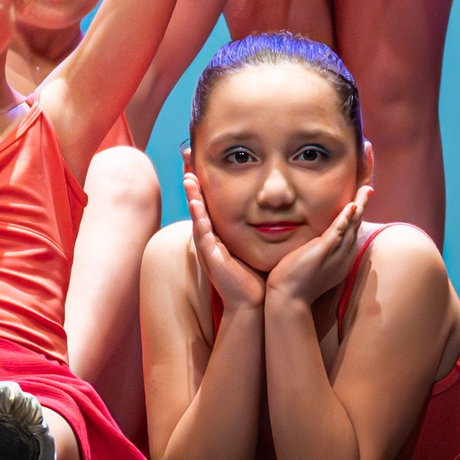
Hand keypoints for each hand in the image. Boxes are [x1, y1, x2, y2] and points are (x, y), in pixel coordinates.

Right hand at [182, 164, 265, 317]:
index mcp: (217, 234)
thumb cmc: (254, 276)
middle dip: (192, 181)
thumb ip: (256, 227)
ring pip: (197, 216)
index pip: (207, 202)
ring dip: (192, 196)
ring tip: (188, 177)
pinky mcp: (210, 257)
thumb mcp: (252, 245)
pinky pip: (202, 233)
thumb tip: (272, 207)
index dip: (202, 181)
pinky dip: (198, 217)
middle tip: (187, 157)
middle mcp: (209, 238)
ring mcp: (208, 247)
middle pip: (197, 204)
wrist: (252, 302)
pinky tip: (196, 203)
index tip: (199, 159)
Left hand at [262, 171, 372, 308]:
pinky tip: (352, 206)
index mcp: (340, 259)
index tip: (360, 199)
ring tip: (367, 189)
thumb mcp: (313, 263)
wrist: (288, 298)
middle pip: (356, 226)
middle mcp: (342, 256)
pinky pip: (338, 232)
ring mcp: (334, 254)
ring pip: (351, 226)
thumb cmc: (296, 282)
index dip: (357, 215)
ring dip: (359, 206)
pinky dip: (346, 218)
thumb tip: (313, 241)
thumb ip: (317, 251)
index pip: (351, 232)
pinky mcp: (323, 251)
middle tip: (369, 188)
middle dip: (362, 205)